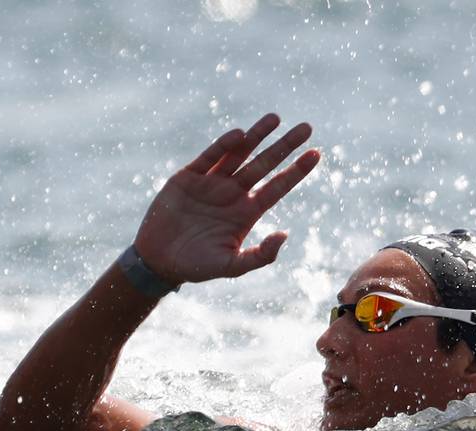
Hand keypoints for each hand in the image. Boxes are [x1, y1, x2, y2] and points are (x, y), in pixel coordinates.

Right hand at [133, 113, 320, 283]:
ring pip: (240, 154)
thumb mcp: (232, 266)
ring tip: (276, 118)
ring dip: (257, 136)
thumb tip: (285, 235)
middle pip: (265, 164)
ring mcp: (212, 182)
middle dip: (285, 146)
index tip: (316, 154)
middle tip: (307, 127)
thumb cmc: (198, 266)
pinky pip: (209, 158)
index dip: (297, 170)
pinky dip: (223, 146)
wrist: (159, 260)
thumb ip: (260, 255)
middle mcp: (234, 193)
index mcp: (247, 211)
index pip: (278, 186)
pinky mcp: (188, 177)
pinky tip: (240, 135)